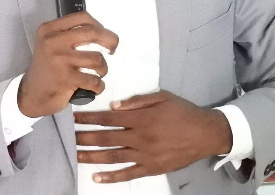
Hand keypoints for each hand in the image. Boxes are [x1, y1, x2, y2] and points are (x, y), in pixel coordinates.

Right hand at [18, 11, 118, 117]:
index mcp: (50, 29)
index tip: (104, 34)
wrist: (31, 94)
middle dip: (110, 40)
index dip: (99, 24)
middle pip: (92, 32)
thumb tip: (102, 31)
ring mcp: (60, 59)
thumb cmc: (47, 67)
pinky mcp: (66, 79)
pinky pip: (93, 80)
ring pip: (97, 58)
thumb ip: (70, 34)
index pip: (82, 18)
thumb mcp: (51, 43)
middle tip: (113, 49)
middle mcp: (53, 41)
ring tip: (98, 73)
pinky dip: (99, 85)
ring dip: (103, 68)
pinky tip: (95, 86)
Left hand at [74, 90, 231, 183]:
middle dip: (85, 137)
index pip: (108, 118)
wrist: (205, 133)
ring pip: (113, 157)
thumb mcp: (161, 97)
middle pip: (106, 138)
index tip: (75, 118)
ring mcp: (145, 155)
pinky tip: (98, 177)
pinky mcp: (151, 168)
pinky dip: (112, 177)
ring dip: (92, 157)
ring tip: (76, 155)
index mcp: (141, 118)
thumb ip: (136, 101)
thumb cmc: (182, 111)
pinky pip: (128, 174)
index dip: (90, 118)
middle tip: (69, 137)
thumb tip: (113, 106)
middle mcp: (140, 137)